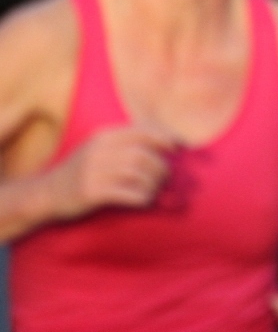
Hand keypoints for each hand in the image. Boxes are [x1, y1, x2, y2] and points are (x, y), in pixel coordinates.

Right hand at [49, 124, 175, 219]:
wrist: (47, 193)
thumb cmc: (82, 170)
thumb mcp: (99, 148)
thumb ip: (126, 142)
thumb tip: (168, 143)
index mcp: (103, 137)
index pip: (142, 131)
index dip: (164, 138)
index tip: (176, 148)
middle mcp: (99, 151)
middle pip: (143, 155)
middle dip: (161, 167)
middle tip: (164, 177)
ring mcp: (93, 172)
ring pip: (138, 175)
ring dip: (153, 184)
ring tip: (153, 190)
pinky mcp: (91, 192)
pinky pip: (128, 194)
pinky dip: (142, 198)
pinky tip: (144, 201)